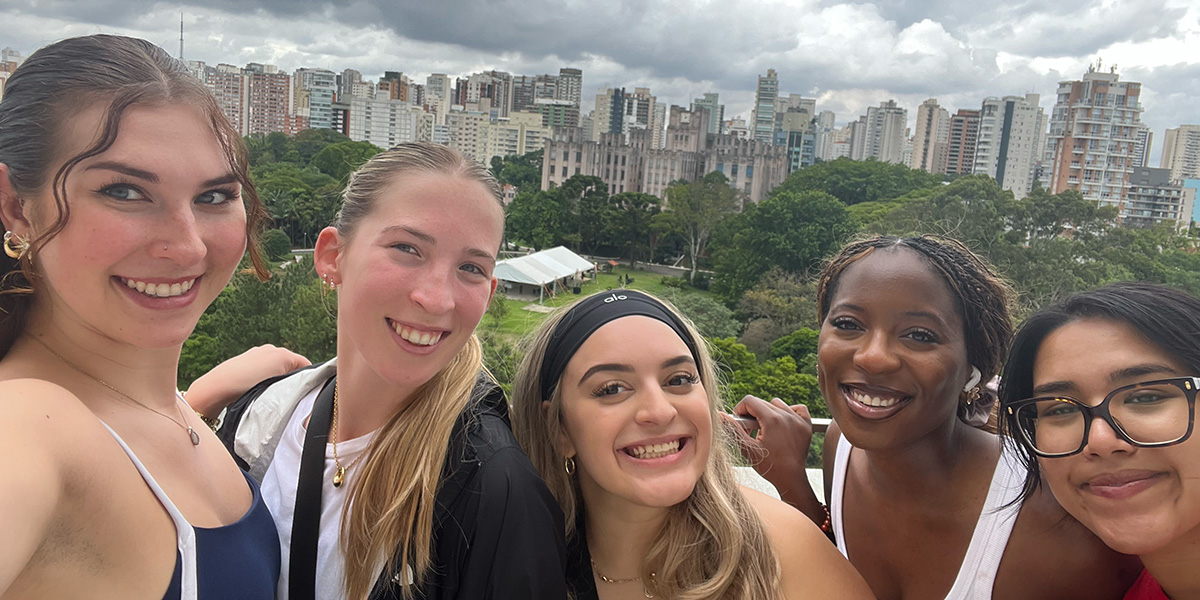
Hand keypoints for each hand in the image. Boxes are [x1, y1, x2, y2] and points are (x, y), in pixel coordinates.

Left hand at [185, 345, 310, 417]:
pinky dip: (261, 381)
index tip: (306, 394)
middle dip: (290, 381)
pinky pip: (261, 373)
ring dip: (274, 382)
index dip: (308, 379)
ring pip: (275, 371)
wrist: (216, 388)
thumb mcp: (279, 383)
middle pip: (290, 367)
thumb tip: (305, 383)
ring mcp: (256, 355)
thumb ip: (296, 380)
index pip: (305, 365)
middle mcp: (270, 350)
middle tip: (286, 397)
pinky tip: (255, 392)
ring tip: (268, 396)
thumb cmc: (246, 384)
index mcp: (282, 353)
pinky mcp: (244, 362)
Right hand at [727, 395, 822, 520]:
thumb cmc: (770, 467)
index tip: (740, 422)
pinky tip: (783, 424)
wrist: (791, 479)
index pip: (750, 401)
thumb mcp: (747, 448)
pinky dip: (790, 412)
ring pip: (778, 404)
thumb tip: (720, 415)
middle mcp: (786, 416)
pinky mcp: (806, 426)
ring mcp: (798, 420)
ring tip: (766, 429)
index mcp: (772, 419)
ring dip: (769, 412)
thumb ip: (734, 429)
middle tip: (751, 430)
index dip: (740, 409)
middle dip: (752, 414)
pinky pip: (798, 409)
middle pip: (762, 402)